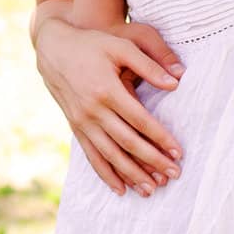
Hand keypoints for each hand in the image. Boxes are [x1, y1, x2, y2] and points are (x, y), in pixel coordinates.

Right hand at [34, 16, 185, 196]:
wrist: (55, 49)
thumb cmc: (93, 44)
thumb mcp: (122, 45)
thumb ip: (149, 64)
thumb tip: (176, 82)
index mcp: (107, 89)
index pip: (140, 120)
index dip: (160, 137)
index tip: (178, 152)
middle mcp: (93, 110)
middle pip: (127, 142)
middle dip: (152, 161)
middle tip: (174, 174)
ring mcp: (82, 121)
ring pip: (110, 155)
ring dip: (132, 174)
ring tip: (152, 189)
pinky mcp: (75, 127)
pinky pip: (92, 156)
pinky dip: (106, 174)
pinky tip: (121, 188)